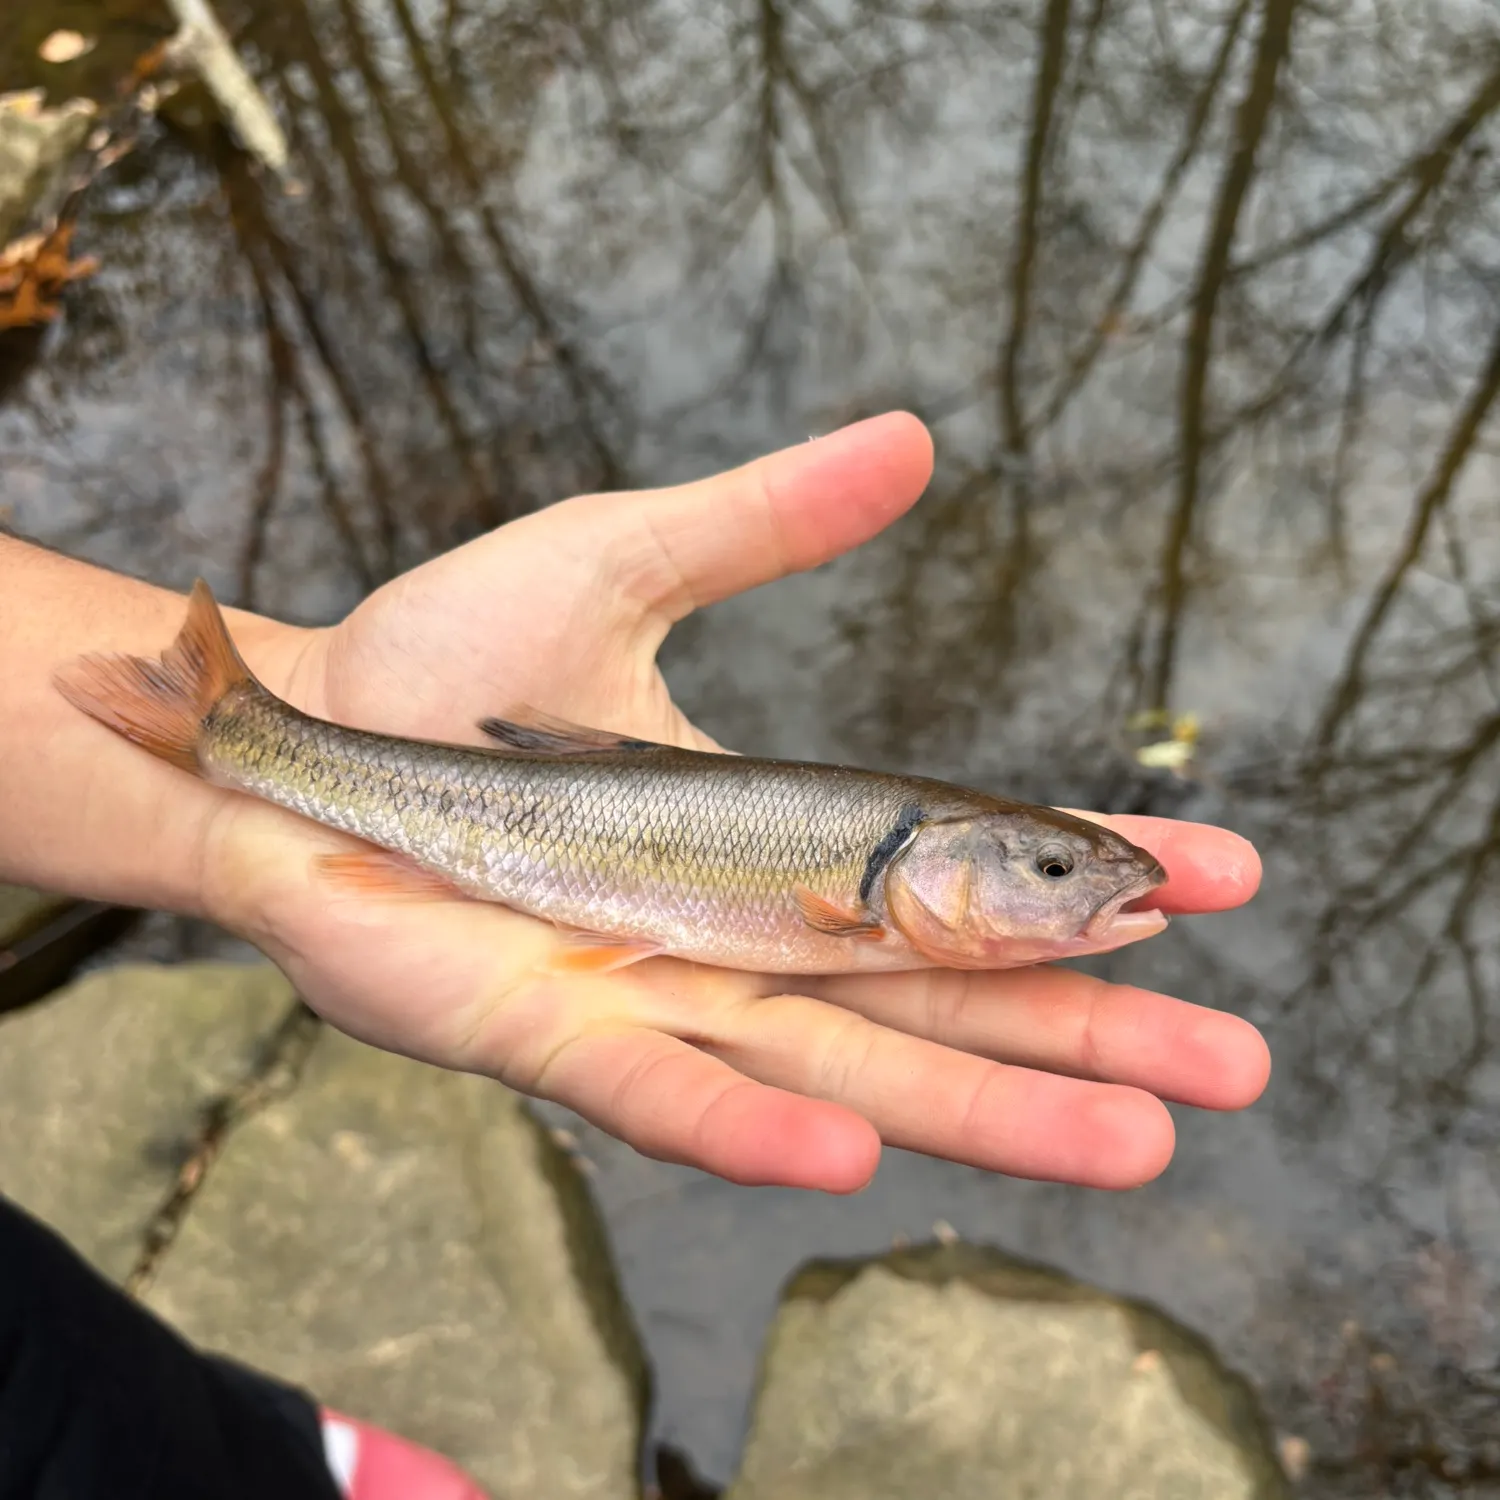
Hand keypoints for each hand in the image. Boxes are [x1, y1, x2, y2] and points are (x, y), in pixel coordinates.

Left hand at [206, 413, 1268, 1193]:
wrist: (304, 727)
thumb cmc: (451, 653)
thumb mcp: (629, 559)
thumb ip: (770, 520)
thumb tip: (918, 436)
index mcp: (782, 834)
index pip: (964, 875)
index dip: (1085, 882)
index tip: (1221, 879)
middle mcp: (740, 931)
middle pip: (936, 1001)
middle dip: (1088, 1035)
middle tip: (1241, 1067)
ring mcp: (650, 990)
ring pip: (834, 1069)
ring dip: (977, 1113)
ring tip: (1132, 1145)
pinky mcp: (543, 1028)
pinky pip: (658, 1088)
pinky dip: (751, 1118)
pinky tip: (858, 1152)